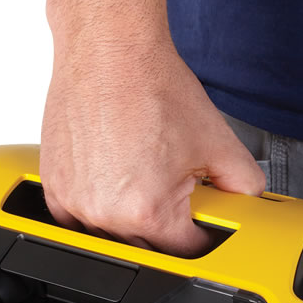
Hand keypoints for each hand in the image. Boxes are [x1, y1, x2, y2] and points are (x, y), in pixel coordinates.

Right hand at [40, 41, 264, 256]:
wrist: (109, 50)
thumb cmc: (153, 87)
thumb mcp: (220, 142)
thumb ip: (245, 185)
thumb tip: (246, 205)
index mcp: (147, 211)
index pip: (185, 251)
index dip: (202, 237)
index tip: (203, 223)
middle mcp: (105, 213)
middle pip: (148, 246)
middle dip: (168, 224)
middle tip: (176, 186)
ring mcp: (74, 202)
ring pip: (112, 235)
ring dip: (132, 216)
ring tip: (145, 172)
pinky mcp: (55, 188)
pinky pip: (79, 218)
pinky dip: (101, 207)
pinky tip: (116, 175)